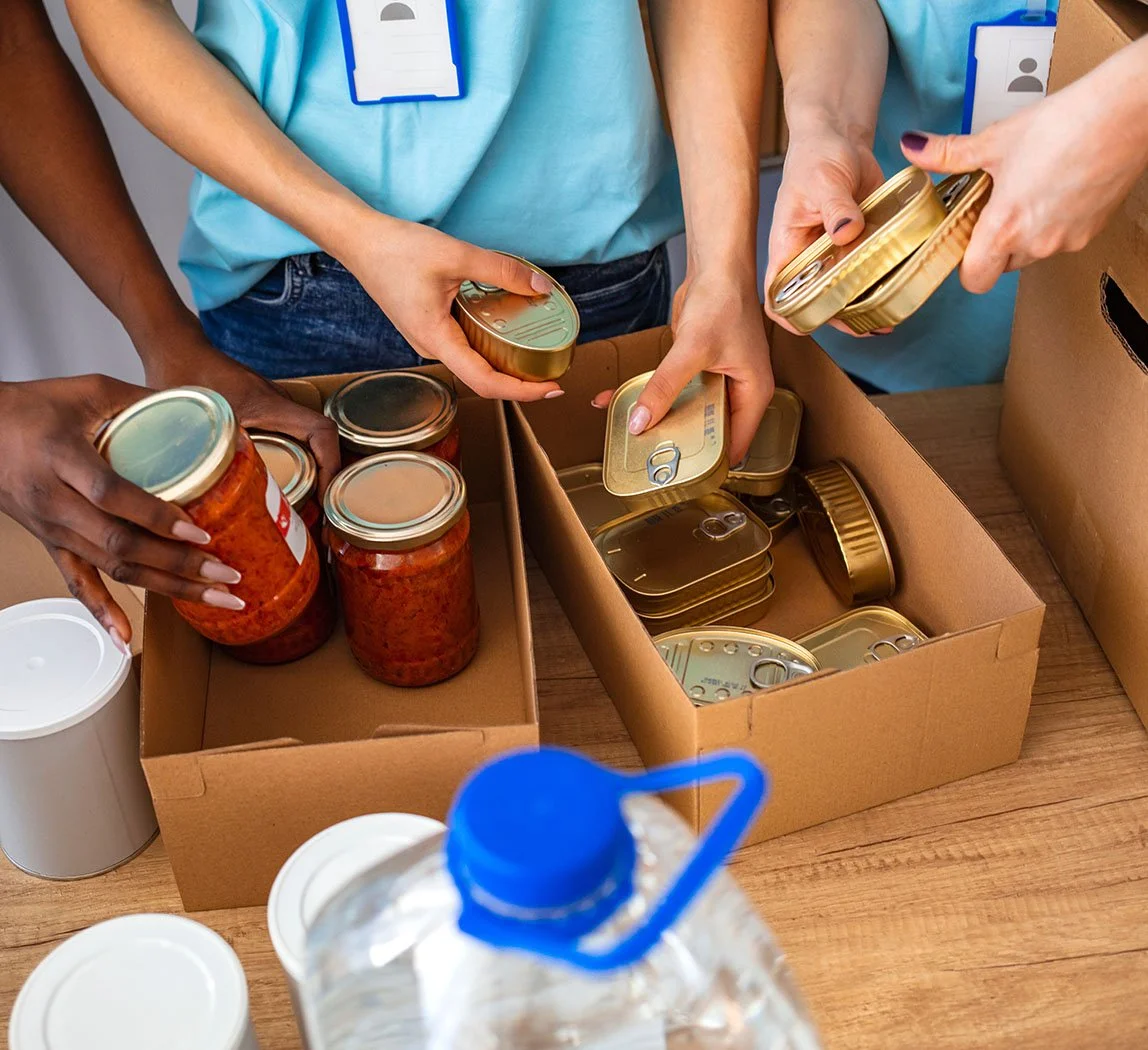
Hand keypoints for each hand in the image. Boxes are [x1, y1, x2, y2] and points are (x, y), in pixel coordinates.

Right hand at [0, 376, 249, 644]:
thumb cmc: (32, 407)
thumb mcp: (89, 390)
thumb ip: (144, 400)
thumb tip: (204, 410)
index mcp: (63, 458)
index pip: (112, 495)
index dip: (156, 516)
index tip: (199, 531)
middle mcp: (56, 501)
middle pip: (120, 543)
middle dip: (179, 565)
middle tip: (228, 574)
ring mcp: (54, 528)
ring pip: (111, 568)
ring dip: (166, 588)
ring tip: (215, 598)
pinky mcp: (52, 543)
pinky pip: (77, 583)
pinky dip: (103, 613)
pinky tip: (126, 639)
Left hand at [137, 315, 340, 491]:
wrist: (173, 345)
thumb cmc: (179, 373)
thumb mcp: (188, 420)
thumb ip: (196, 454)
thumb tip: (192, 498)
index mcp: (268, 405)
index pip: (320, 431)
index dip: (331, 464)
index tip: (325, 494)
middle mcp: (278, 405)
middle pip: (321, 442)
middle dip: (326, 478)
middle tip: (317, 513)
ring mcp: (272, 407)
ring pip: (307, 442)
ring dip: (313, 472)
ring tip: (304, 507)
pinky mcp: (261, 412)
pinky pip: (290, 438)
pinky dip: (295, 463)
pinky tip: (279, 487)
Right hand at [335, 216, 564, 401]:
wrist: (360, 240)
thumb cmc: (397, 248)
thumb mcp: (456, 254)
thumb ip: (501, 271)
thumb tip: (541, 286)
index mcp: (436, 340)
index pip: (485, 383)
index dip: (522, 392)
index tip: (551, 389)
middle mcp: (431, 348)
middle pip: (483, 378)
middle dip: (521, 381)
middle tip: (554, 372)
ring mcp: (429, 340)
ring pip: (474, 362)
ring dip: (507, 362)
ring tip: (539, 352)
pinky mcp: (429, 327)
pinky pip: (465, 344)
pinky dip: (491, 343)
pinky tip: (509, 328)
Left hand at [592, 270, 772, 465]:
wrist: (716, 265)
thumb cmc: (724, 300)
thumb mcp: (693, 349)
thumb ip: (665, 386)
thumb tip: (641, 421)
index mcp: (753, 394)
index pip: (736, 445)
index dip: (711, 462)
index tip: (681, 475)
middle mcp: (739, 392)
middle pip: (710, 431)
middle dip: (681, 444)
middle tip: (651, 460)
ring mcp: (719, 381)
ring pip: (689, 412)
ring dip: (663, 421)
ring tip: (633, 437)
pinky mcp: (698, 368)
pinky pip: (676, 391)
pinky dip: (654, 397)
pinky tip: (625, 403)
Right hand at [764, 123, 885, 335]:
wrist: (841, 137)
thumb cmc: (817, 154)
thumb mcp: (823, 179)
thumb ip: (835, 207)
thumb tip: (846, 232)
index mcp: (788, 247)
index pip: (778, 294)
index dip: (790, 314)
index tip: (812, 324)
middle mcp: (810, 257)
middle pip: (817, 300)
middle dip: (840, 317)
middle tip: (867, 324)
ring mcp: (836, 252)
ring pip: (846, 290)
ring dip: (865, 305)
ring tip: (887, 316)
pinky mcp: (861, 242)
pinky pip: (869, 269)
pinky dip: (883, 280)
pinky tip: (900, 286)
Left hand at [900, 40, 1147, 293]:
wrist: (1126, 112)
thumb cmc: (1064, 125)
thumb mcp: (995, 140)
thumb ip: (949, 153)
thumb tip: (913, 148)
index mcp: (1006, 228)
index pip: (974, 279)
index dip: (964, 264)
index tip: (962, 237)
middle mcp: (1037, 244)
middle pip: (1001, 265)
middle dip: (992, 242)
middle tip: (992, 204)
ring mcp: (1068, 240)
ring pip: (1031, 253)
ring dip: (1022, 233)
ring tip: (1025, 190)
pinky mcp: (1093, 231)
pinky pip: (1060, 239)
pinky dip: (1051, 223)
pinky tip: (1053, 187)